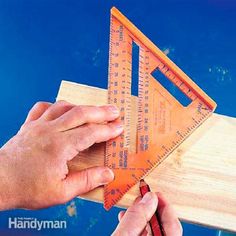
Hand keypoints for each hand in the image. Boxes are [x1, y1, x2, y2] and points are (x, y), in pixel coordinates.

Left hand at [0, 101, 122, 209]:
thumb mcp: (60, 192)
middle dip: (101, 112)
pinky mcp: (29, 125)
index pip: (91, 133)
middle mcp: (50, 131)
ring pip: (64, 106)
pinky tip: (62, 109)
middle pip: (81, 114)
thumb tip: (108, 174)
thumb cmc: (26, 189)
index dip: (108, 130)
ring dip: (81, 106)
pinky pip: (43, 107)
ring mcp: (38, 125)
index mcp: (60, 147)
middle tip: (114, 110)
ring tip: (93, 109)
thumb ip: (87, 181)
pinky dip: (56, 105)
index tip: (119, 128)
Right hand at [112, 192, 181, 235]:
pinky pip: (144, 234)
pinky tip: (126, 219)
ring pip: (153, 230)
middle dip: (152, 208)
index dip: (165, 205)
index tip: (156, 193)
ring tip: (133, 206)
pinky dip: (137, 225)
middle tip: (144, 197)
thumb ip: (137, 217)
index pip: (173, 224)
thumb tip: (149, 198)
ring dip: (142, 216)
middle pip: (163, 225)